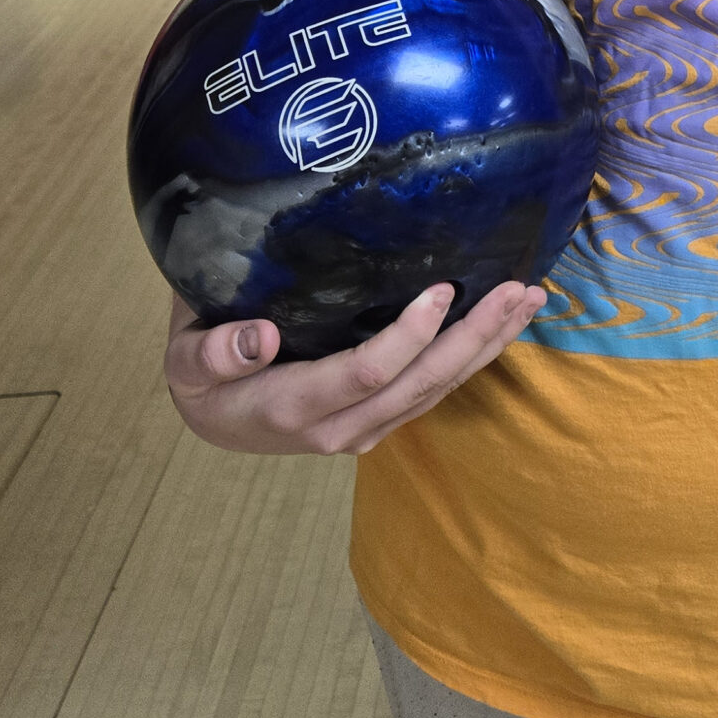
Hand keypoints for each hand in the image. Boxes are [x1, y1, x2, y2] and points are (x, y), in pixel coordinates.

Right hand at [163, 279, 544, 456]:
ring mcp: (367, 429)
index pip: (368, 372)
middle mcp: (341, 426)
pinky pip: (435, 391)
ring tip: (530, 299)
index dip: (410, 335)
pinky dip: (475, 357)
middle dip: (476, 336)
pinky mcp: (381, 420)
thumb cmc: (201, 377)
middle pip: (422, 384)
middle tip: (519, 289)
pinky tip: (504, 324)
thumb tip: (259, 336)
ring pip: (439, 390)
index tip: (442, 288)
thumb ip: (214, 351)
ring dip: (489, 344)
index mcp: (295, 405)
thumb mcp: (186, 360)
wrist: (211, 420)